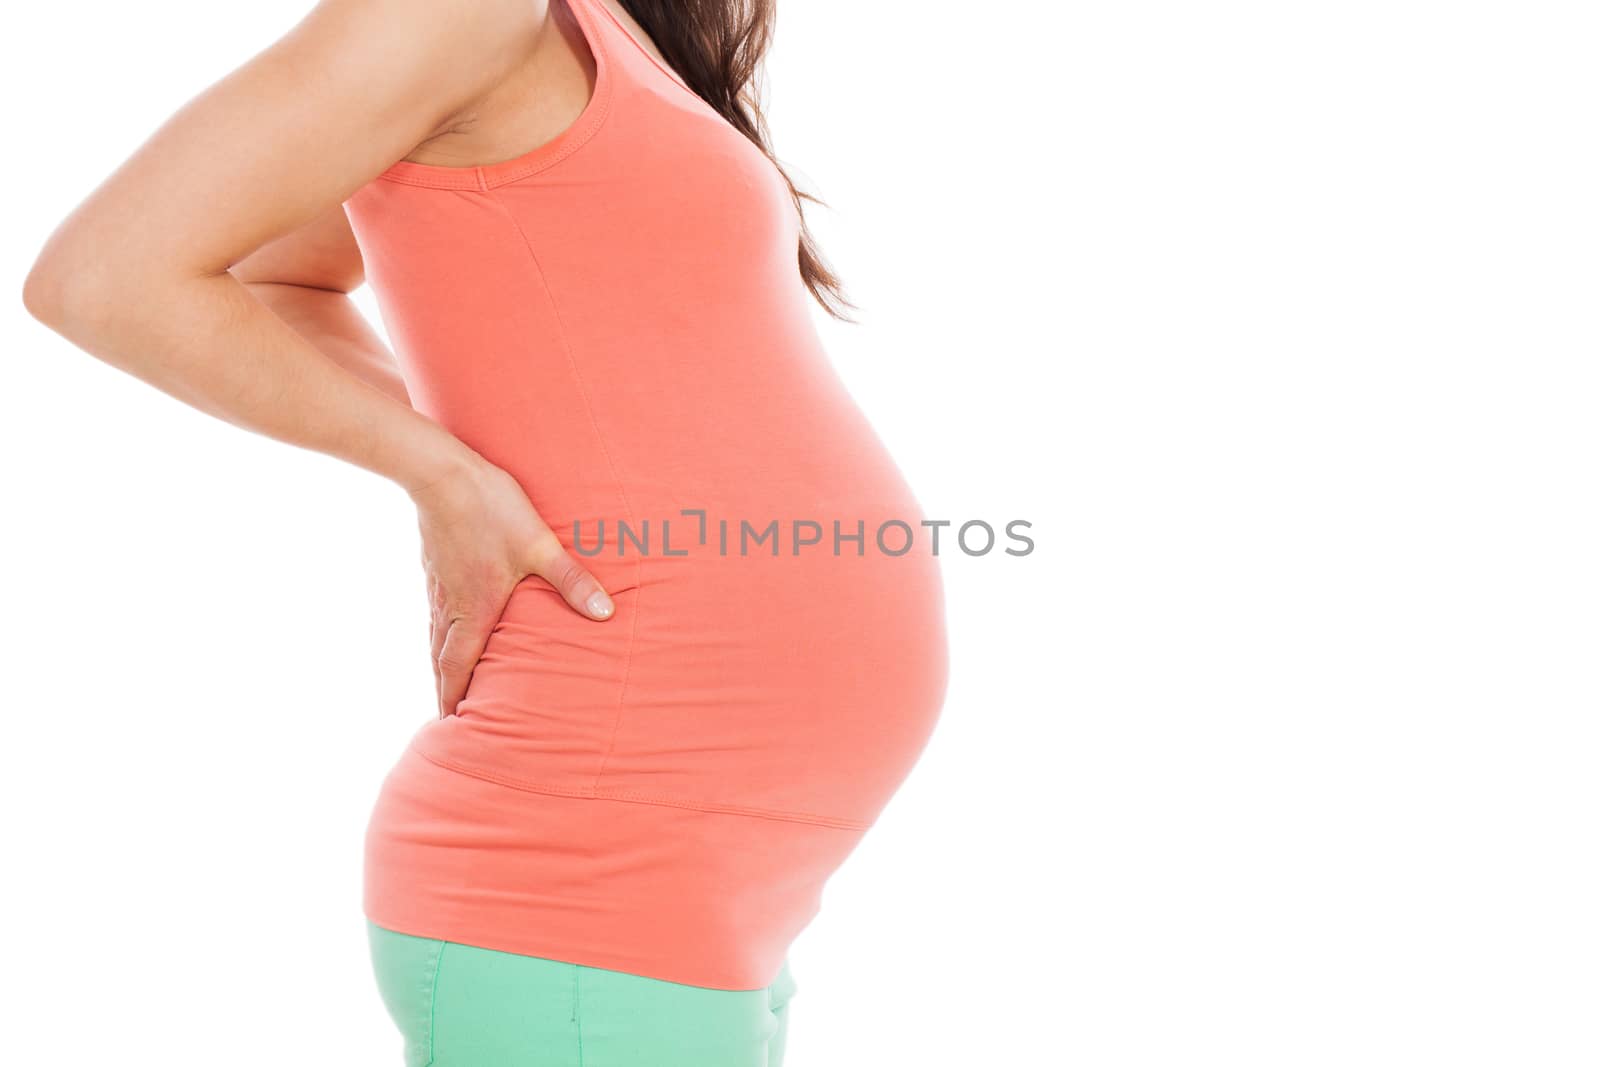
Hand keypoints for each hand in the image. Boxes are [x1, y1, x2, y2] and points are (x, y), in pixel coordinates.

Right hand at [409, 457, 612, 715]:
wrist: (442, 473)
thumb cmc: (492, 510)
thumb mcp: (540, 546)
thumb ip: (573, 581)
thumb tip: (605, 613)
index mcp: (475, 609)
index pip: (458, 666)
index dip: (454, 697)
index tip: (449, 725)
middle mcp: (451, 604)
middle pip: (441, 659)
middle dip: (445, 689)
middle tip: (447, 718)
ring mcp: (439, 586)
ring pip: (437, 635)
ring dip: (441, 663)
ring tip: (448, 683)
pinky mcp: (436, 566)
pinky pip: (437, 611)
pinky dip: (441, 633)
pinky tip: (451, 627)